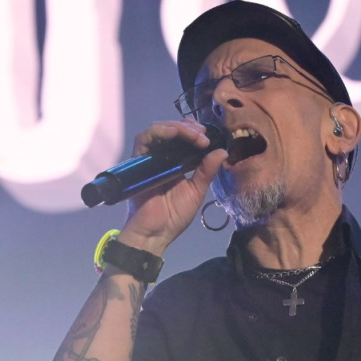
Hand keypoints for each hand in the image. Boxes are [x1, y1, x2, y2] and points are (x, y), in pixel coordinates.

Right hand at [116, 119, 227, 255]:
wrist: (156, 233)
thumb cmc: (175, 215)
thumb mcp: (197, 191)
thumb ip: (207, 171)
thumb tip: (222, 151)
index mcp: (176, 163)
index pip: (183, 137)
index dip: (194, 130)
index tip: (208, 134)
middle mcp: (162, 157)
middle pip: (171, 129)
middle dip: (188, 127)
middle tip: (202, 135)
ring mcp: (149, 158)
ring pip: (158, 129)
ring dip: (176, 127)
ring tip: (193, 134)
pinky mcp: (138, 161)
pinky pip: (143, 139)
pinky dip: (158, 131)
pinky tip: (173, 133)